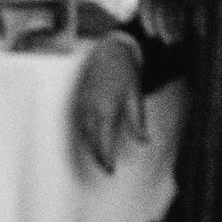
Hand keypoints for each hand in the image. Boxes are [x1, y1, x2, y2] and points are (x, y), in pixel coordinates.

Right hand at [72, 32, 147, 174]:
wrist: (109, 51)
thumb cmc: (124, 73)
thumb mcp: (135, 96)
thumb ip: (137, 121)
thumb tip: (143, 141)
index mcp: (105, 109)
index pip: (103, 141)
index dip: (105, 158)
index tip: (110, 170)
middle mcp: (89, 109)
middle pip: (90, 140)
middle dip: (97, 155)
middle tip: (106, 167)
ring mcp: (81, 104)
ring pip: (83, 132)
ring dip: (90, 146)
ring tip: (100, 156)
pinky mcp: (78, 99)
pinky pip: (79, 122)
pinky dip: (85, 134)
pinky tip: (91, 138)